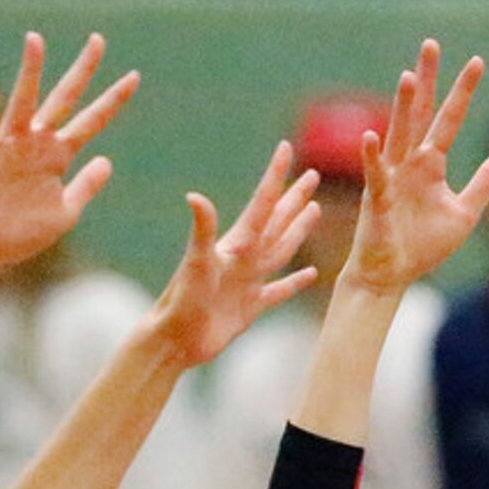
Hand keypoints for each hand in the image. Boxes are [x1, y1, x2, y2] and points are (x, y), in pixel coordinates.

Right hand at [0, 33, 139, 278]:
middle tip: (99, 40)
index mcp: (57, 156)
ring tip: (36, 41)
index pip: (90, 122)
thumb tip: (107, 160)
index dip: (112, 101)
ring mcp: (11, 149)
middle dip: (82, 71)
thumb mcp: (65, 213)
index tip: (134, 77)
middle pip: (63, 100)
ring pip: (24, 104)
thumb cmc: (19, 233)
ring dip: (29, 74)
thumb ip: (85, 186)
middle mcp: (36, 144)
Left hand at [144, 143, 322, 367]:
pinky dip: (295, 282)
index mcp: (236, 244)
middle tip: (312, 175)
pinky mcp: (251, 307)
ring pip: (282, 250)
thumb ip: (202, 229)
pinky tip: (311, 274)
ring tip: (314, 210)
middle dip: (294, 199)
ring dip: (298, 231)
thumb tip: (194, 196)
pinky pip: (279, 291)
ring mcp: (249, 282)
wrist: (174, 340)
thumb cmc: (182, 301)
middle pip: (277, 222)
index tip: (285, 148)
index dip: (274, 176)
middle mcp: (245, 259)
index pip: (261, 204)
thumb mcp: (196, 262)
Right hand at [338, 40, 488, 295]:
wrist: (391, 276)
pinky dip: (372, 158)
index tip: (477, 62)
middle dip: (426, 81)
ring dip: (403, 108)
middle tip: (431, 45)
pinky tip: (372, 137)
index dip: (462, 92)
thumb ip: (483, 184)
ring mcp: (390, 179)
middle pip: (420, 114)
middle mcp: (409, 163)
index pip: (448, 119)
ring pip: (398, 136)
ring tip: (409, 77)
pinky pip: (376, 176)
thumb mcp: (463, 214)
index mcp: (430, 164)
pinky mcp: (377, 202)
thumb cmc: (421, 247)